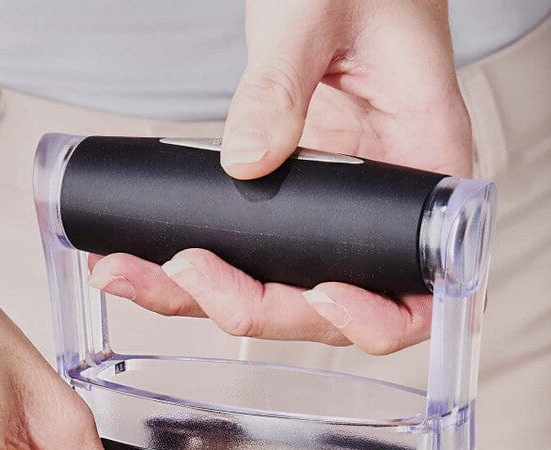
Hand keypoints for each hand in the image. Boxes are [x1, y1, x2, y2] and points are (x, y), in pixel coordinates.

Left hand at [88, 0, 471, 355]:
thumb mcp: (317, 11)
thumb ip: (281, 83)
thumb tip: (245, 160)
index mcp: (422, 168)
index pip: (418, 289)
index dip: (373, 317)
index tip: (321, 296)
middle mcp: (380, 209)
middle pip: (329, 309)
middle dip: (254, 308)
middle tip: (186, 272)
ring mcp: (332, 214)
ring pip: (277, 295)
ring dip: (202, 300)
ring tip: (128, 275)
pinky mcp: (287, 205)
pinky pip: (246, 259)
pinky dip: (191, 270)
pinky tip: (138, 261)